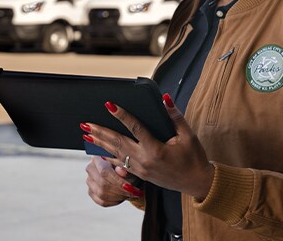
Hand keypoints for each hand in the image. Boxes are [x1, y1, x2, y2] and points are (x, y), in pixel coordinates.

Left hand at [82, 95, 214, 199]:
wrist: (197, 182)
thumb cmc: (194, 158)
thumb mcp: (188, 136)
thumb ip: (175, 116)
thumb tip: (165, 98)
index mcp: (156, 150)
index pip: (135, 128)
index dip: (122, 115)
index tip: (109, 105)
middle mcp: (144, 161)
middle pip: (118, 143)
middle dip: (101, 132)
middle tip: (85, 123)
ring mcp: (140, 169)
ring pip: (116, 154)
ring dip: (100, 144)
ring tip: (86, 134)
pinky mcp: (140, 174)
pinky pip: (120, 164)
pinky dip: (108, 157)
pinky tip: (98, 152)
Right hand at [85, 156, 143, 205]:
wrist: (123, 172)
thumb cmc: (126, 166)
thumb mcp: (128, 165)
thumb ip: (125, 167)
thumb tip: (121, 171)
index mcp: (98, 157)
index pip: (104, 172)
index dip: (117, 181)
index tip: (130, 187)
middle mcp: (90, 168)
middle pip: (102, 184)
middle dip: (120, 190)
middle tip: (133, 192)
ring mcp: (89, 181)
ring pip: (102, 194)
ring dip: (118, 196)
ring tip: (129, 194)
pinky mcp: (91, 192)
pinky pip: (102, 201)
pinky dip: (114, 201)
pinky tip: (122, 197)